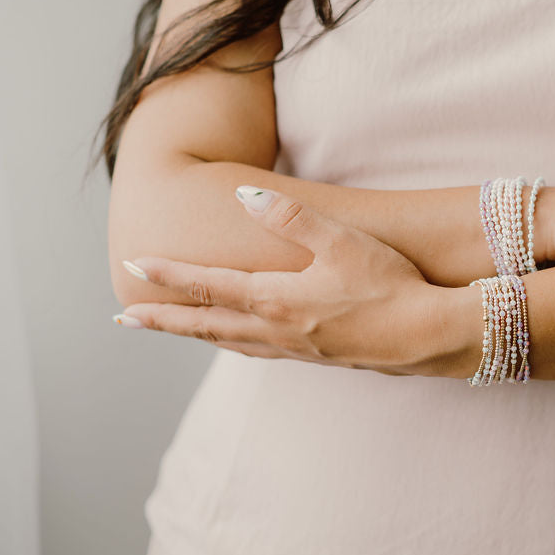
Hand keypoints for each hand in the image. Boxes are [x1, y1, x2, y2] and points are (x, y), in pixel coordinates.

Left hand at [114, 186, 444, 375]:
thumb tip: (243, 197)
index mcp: (277, 299)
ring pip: (231, 342)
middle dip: (164, 319)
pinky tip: (242, 342)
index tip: (132, 267)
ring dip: (196, 334)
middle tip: (125, 318)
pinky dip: (234, 344)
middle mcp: (278, 329)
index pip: (209, 284)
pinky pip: (260, 352)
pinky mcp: (319, 357)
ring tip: (175, 329)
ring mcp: (297, 349)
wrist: (429, 336)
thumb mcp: (343, 241)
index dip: (168, 276)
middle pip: (206, 323)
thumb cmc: (389, 285)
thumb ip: (292, 218)